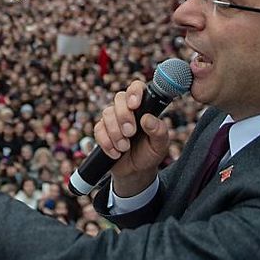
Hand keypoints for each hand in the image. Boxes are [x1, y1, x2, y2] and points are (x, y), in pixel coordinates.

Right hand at [93, 80, 169, 195]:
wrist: (135, 172)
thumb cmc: (149, 153)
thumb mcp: (160, 145)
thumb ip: (159, 131)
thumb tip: (147, 118)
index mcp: (143, 108)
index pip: (136, 88)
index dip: (134, 92)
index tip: (135, 105)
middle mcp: (126, 110)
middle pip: (119, 98)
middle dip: (123, 116)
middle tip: (131, 133)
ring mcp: (112, 119)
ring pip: (107, 113)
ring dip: (115, 133)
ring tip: (124, 147)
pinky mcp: (101, 130)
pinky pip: (98, 129)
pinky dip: (107, 143)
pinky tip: (116, 153)